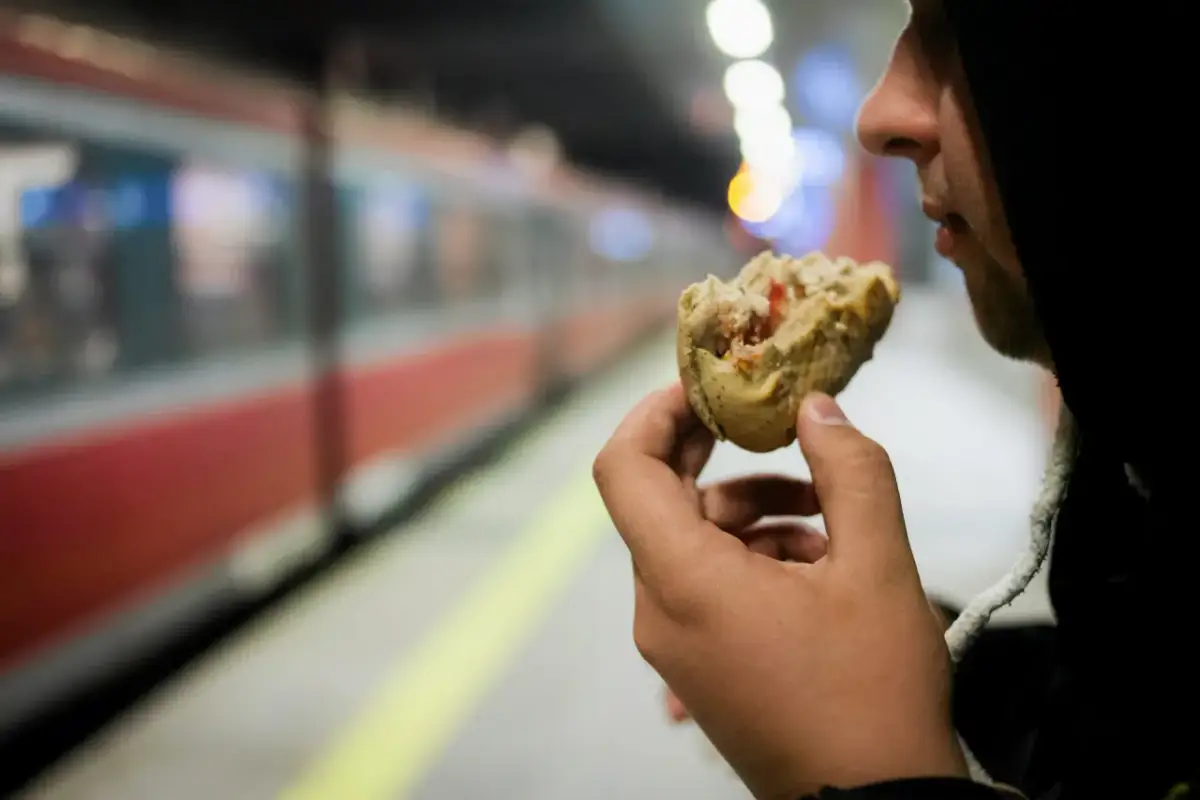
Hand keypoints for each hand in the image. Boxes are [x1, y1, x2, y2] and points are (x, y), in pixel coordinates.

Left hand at [593, 384, 967, 797]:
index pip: (623, 468)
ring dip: (753, 513)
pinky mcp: (697, 665)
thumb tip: (817, 408)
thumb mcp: (880, 566)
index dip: (655, 412)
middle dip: (720, 457)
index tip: (709, 388)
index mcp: (683, 579)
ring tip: (831, 520)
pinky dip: (753, 557)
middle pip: (662, 500)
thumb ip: (849, 469)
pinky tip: (821, 565)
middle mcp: (659, 610)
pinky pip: (705, 585)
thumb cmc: (873, 691)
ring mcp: (674, 644)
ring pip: (692, 541)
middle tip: (777, 428)